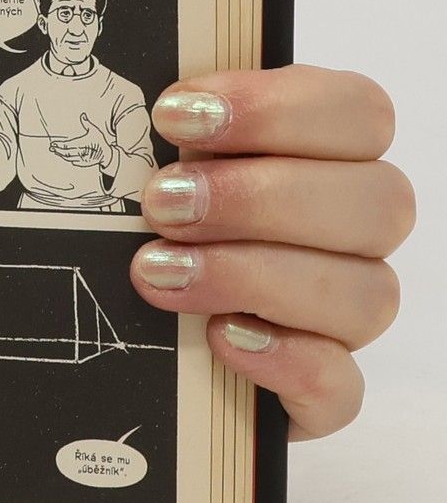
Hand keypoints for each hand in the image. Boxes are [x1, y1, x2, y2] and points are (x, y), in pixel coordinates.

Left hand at [48, 111, 115, 171]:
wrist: (107, 154)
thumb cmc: (100, 141)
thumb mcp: (95, 131)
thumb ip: (87, 123)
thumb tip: (82, 115)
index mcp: (84, 143)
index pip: (68, 145)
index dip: (59, 145)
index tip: (53, 143)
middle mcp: (82, 152)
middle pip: (66, 152)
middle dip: (58, 150)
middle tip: (51, 147)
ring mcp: (83, 159)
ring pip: (69, 158)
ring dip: (61, 155)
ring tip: (55, 151)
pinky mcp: (84, 164)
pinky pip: (73, 162)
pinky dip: (68, 159)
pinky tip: (63, 156)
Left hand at [132, 66, 412, 439]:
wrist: (124, 338)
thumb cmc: (146, 224)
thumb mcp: (146, 167)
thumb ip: (168, 134)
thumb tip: (150, 107)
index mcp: (327, 156)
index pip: (360, 113)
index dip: (276, 108)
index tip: (173, 116)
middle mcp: (353, 235)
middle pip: (378, 202)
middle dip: (259, 197)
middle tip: (160, 203)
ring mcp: (342, 318)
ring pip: (367, 294)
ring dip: (253, 275)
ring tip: (158, 271)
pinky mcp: (317, 395)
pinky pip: (339, 387)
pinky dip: (283, 360)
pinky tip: (219, 337)